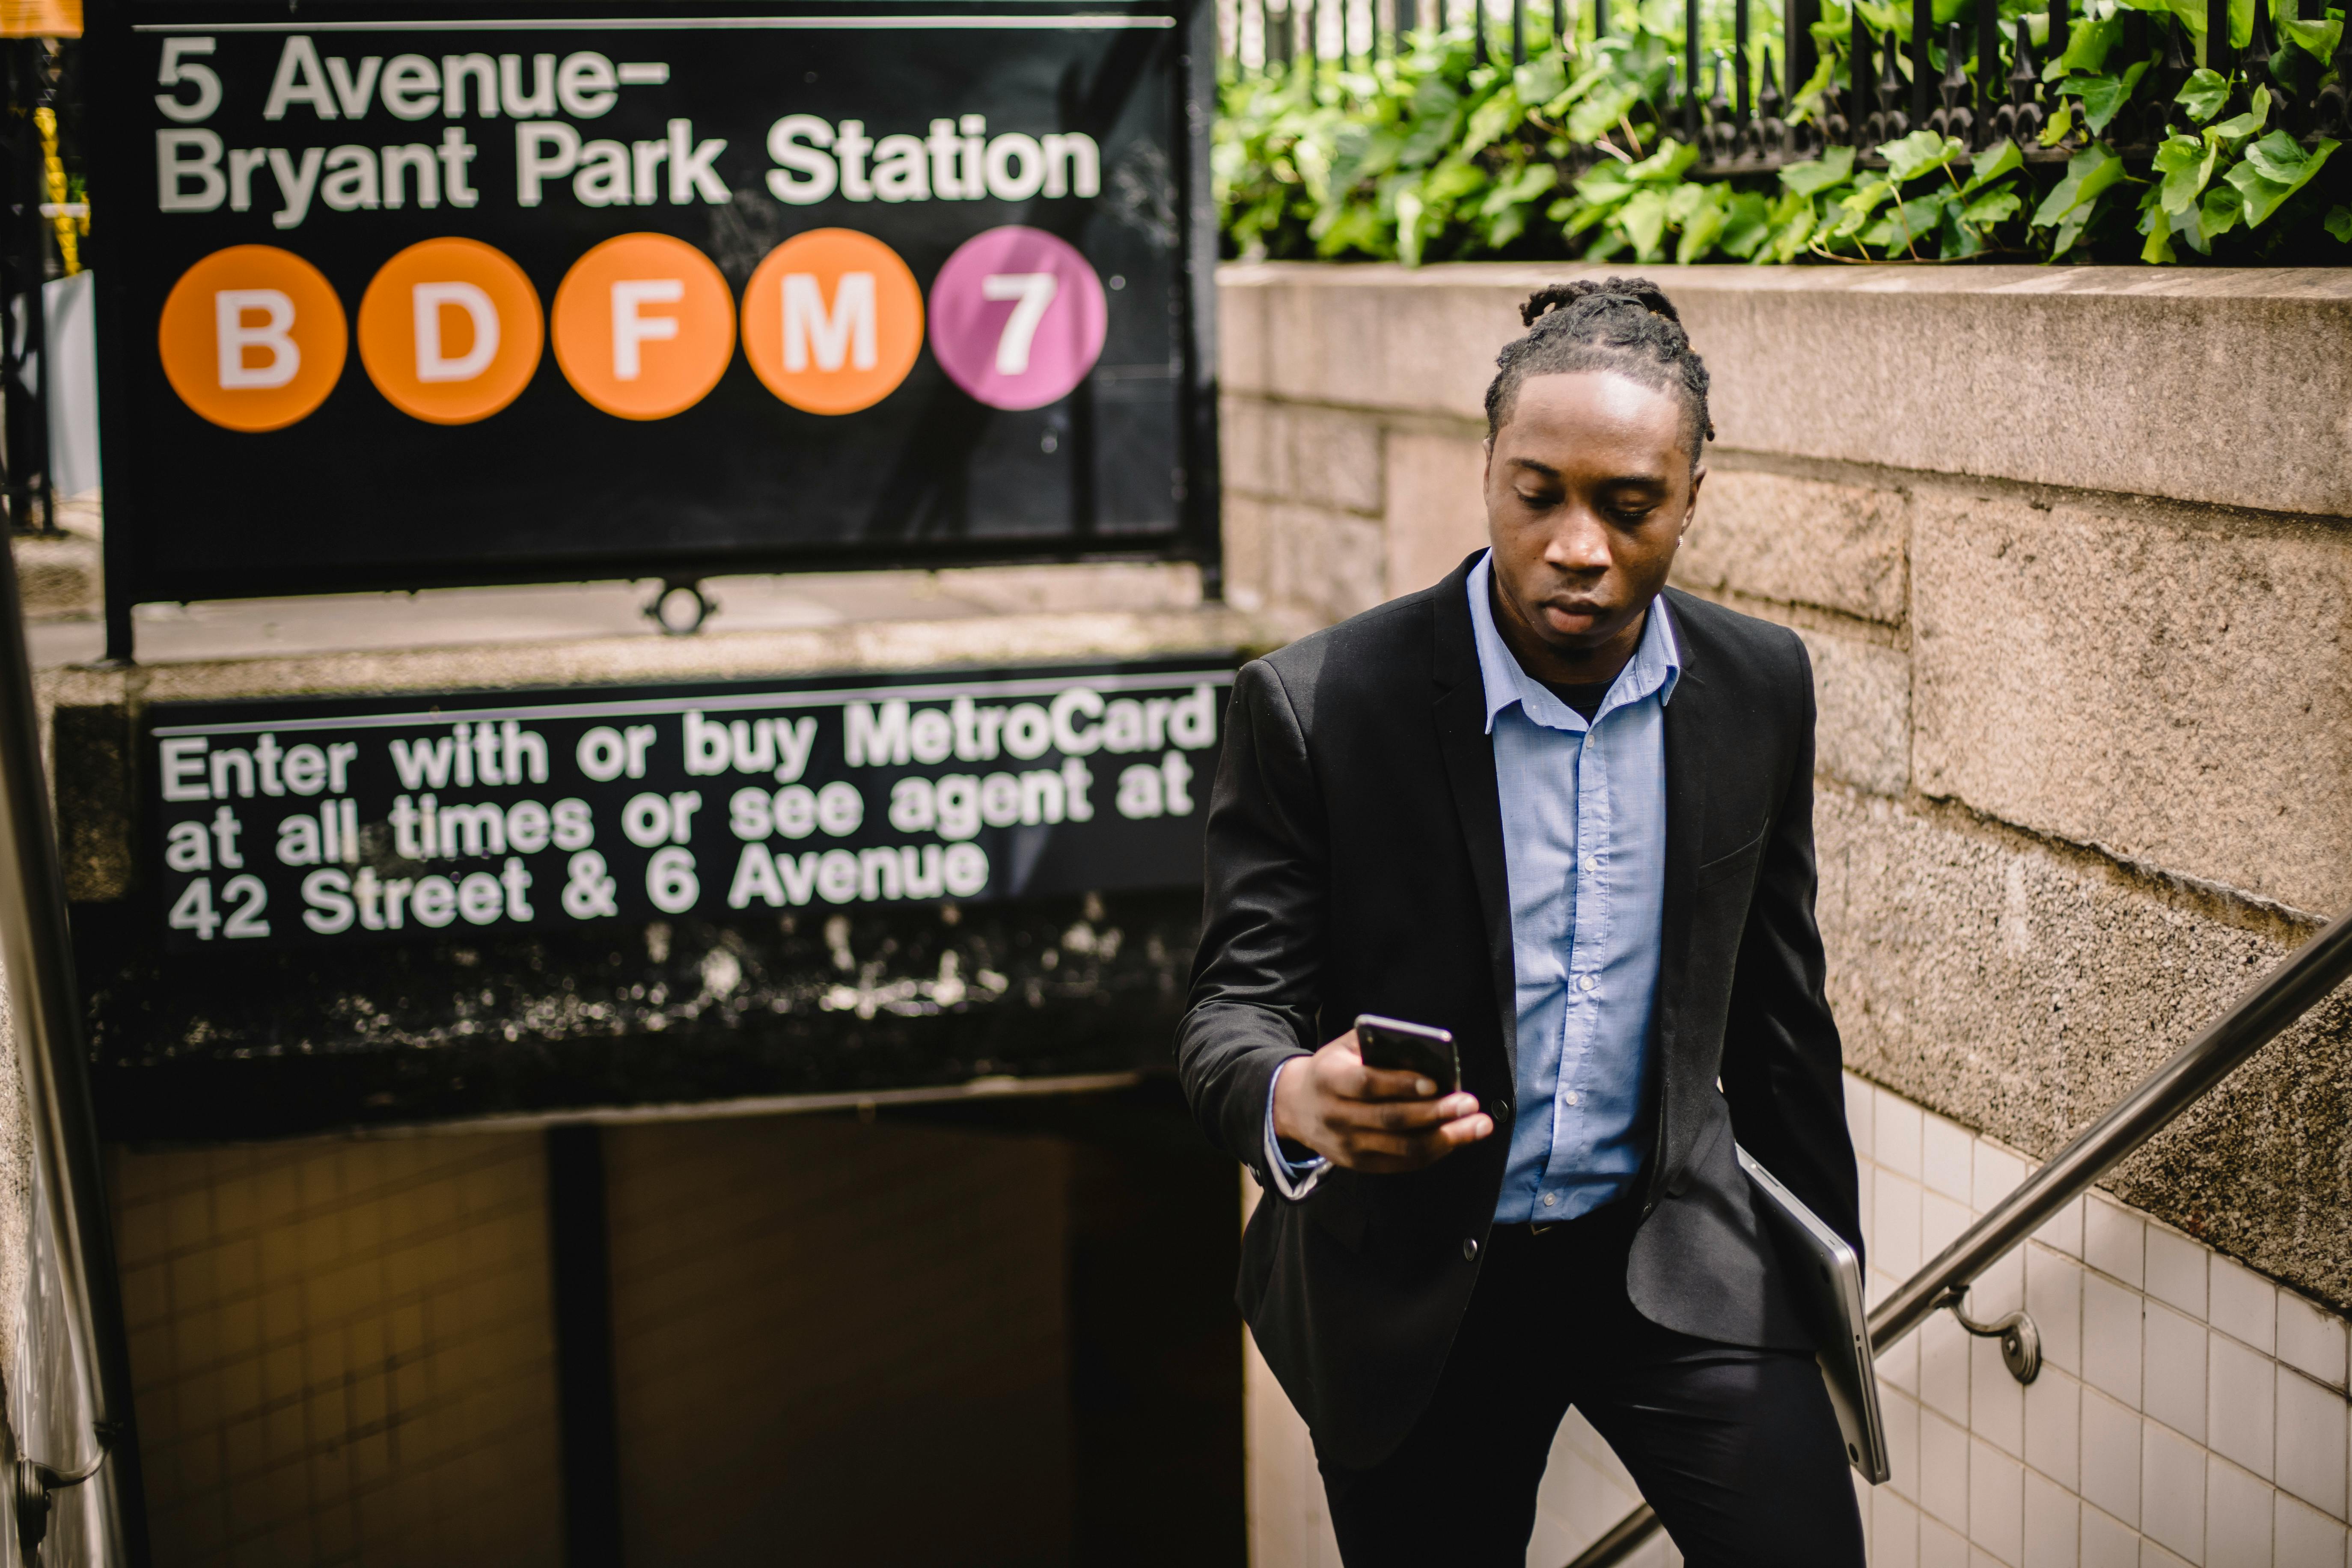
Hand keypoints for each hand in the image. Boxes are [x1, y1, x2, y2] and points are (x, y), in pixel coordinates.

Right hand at [1273, 1028, 1494, 1172]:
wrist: (1296, 1107)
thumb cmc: (1333, 1069)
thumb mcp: (1345, 1048)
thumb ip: (1378, 1045)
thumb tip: (1426, 1051)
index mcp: (1329, 1079)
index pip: (1367, 1084)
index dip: (1401, 1084)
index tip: (1435, 1082)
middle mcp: (1336, 1116)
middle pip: (1391, 1119)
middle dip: (1435, 1113)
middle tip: (1470, 1103)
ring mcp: (1347, 1145)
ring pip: (1402, 1147)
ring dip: (1445, 1138)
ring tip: (1478, 1125)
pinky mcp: (1360, 1164)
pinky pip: (1403, 1162)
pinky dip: (1433, 1151)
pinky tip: (1456, 1138)